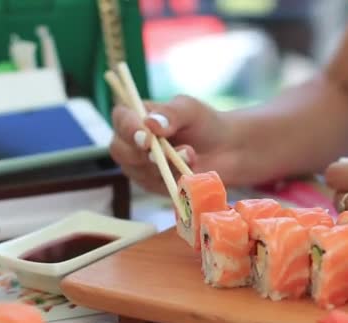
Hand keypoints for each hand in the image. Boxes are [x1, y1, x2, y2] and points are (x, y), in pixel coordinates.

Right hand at [110, 95, 237, 193]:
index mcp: (137, 115)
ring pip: (138, 171)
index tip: (147, 138)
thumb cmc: (205, 124)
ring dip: (165, 166)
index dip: (128, 129)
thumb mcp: (191, 110)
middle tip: (166, 153)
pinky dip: (173, 179)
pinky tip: (190, 172)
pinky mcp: (154, 185)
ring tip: (191, 155)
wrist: (227, 150)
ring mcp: (140, 166)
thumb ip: (171, 113)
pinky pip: (155, 186)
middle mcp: (132, 142)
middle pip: (120, 150)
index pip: (121, 119)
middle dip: (142, 154)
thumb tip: (150, 124)